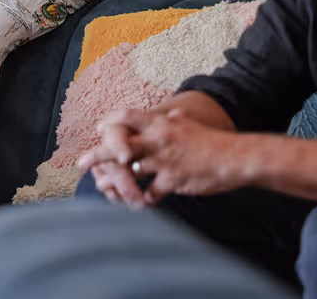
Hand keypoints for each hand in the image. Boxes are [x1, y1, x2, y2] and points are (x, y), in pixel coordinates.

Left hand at [83, 107, 242, 205]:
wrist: (235, 158)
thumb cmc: (211, 141)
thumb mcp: (189, 123)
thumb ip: (176, 119)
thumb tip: (171, 112)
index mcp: (160, 123)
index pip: (125, 116)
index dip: (109, 123)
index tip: (99, 130)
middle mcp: (157, 140)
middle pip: (118, 144)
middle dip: (98, 154)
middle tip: (81, 163)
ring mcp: (163, 161)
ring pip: (128, 171)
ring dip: (113, 180)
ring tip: (102, 186)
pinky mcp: (172, 181)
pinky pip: (149, 193)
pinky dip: (139, 200)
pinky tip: (134, 205)